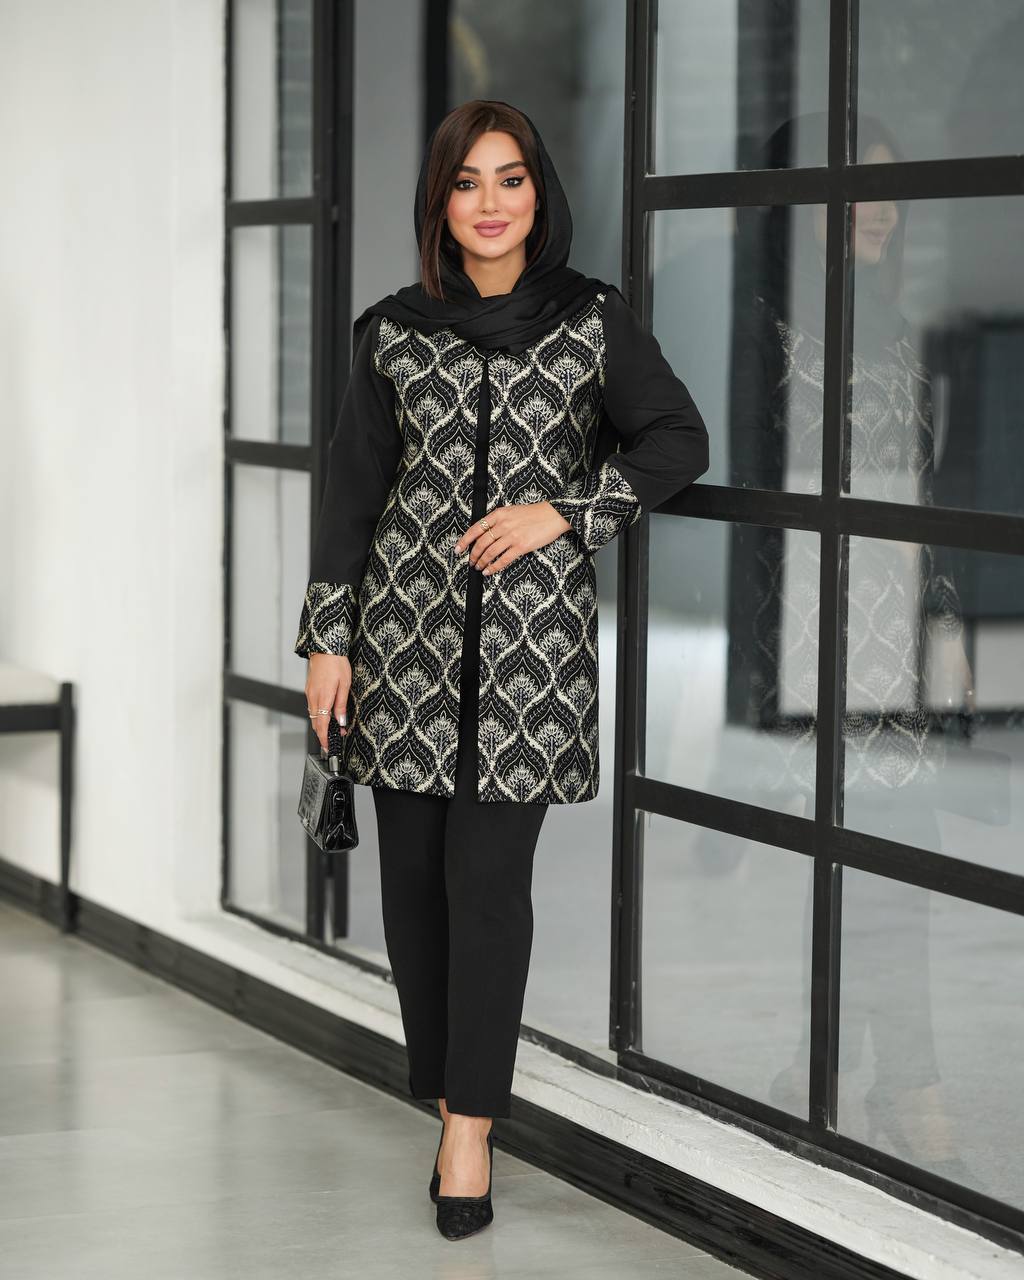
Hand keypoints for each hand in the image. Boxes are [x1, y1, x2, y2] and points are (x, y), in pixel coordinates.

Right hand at [306, 653, 351, 750]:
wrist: (325, 649)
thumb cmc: (337, 664)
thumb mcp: (345, 685)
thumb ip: (341, 705)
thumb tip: (341, 721)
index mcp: (323, 698)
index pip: (322, 724)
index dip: (324, 738)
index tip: (327, 747)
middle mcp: (313, 697)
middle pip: (316, 723)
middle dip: (323, 734)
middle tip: (334, 739)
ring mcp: (309, 694)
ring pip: (313, 716)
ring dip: (321, 724)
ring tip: (333, 728)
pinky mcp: (309, 690)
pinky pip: (312, 707)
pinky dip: (318, 715)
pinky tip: (326, 714)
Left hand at [455, 502, 572, 574]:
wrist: (553, 515)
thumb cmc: (533, 514)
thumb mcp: (511, 511)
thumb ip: (498, 520)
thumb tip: (485, 534)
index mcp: (499, 514)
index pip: (475, 528)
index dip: (464, 541)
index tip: (458, 549)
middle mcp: (503, 524)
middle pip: (481, 543)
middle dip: (473, 555)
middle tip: (471, 562)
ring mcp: (512, 536)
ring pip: (490, 552)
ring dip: (482, 562)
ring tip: (479, 567)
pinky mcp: (521, 546)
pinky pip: (503, 560)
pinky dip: (494, 567)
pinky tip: (489, 571)